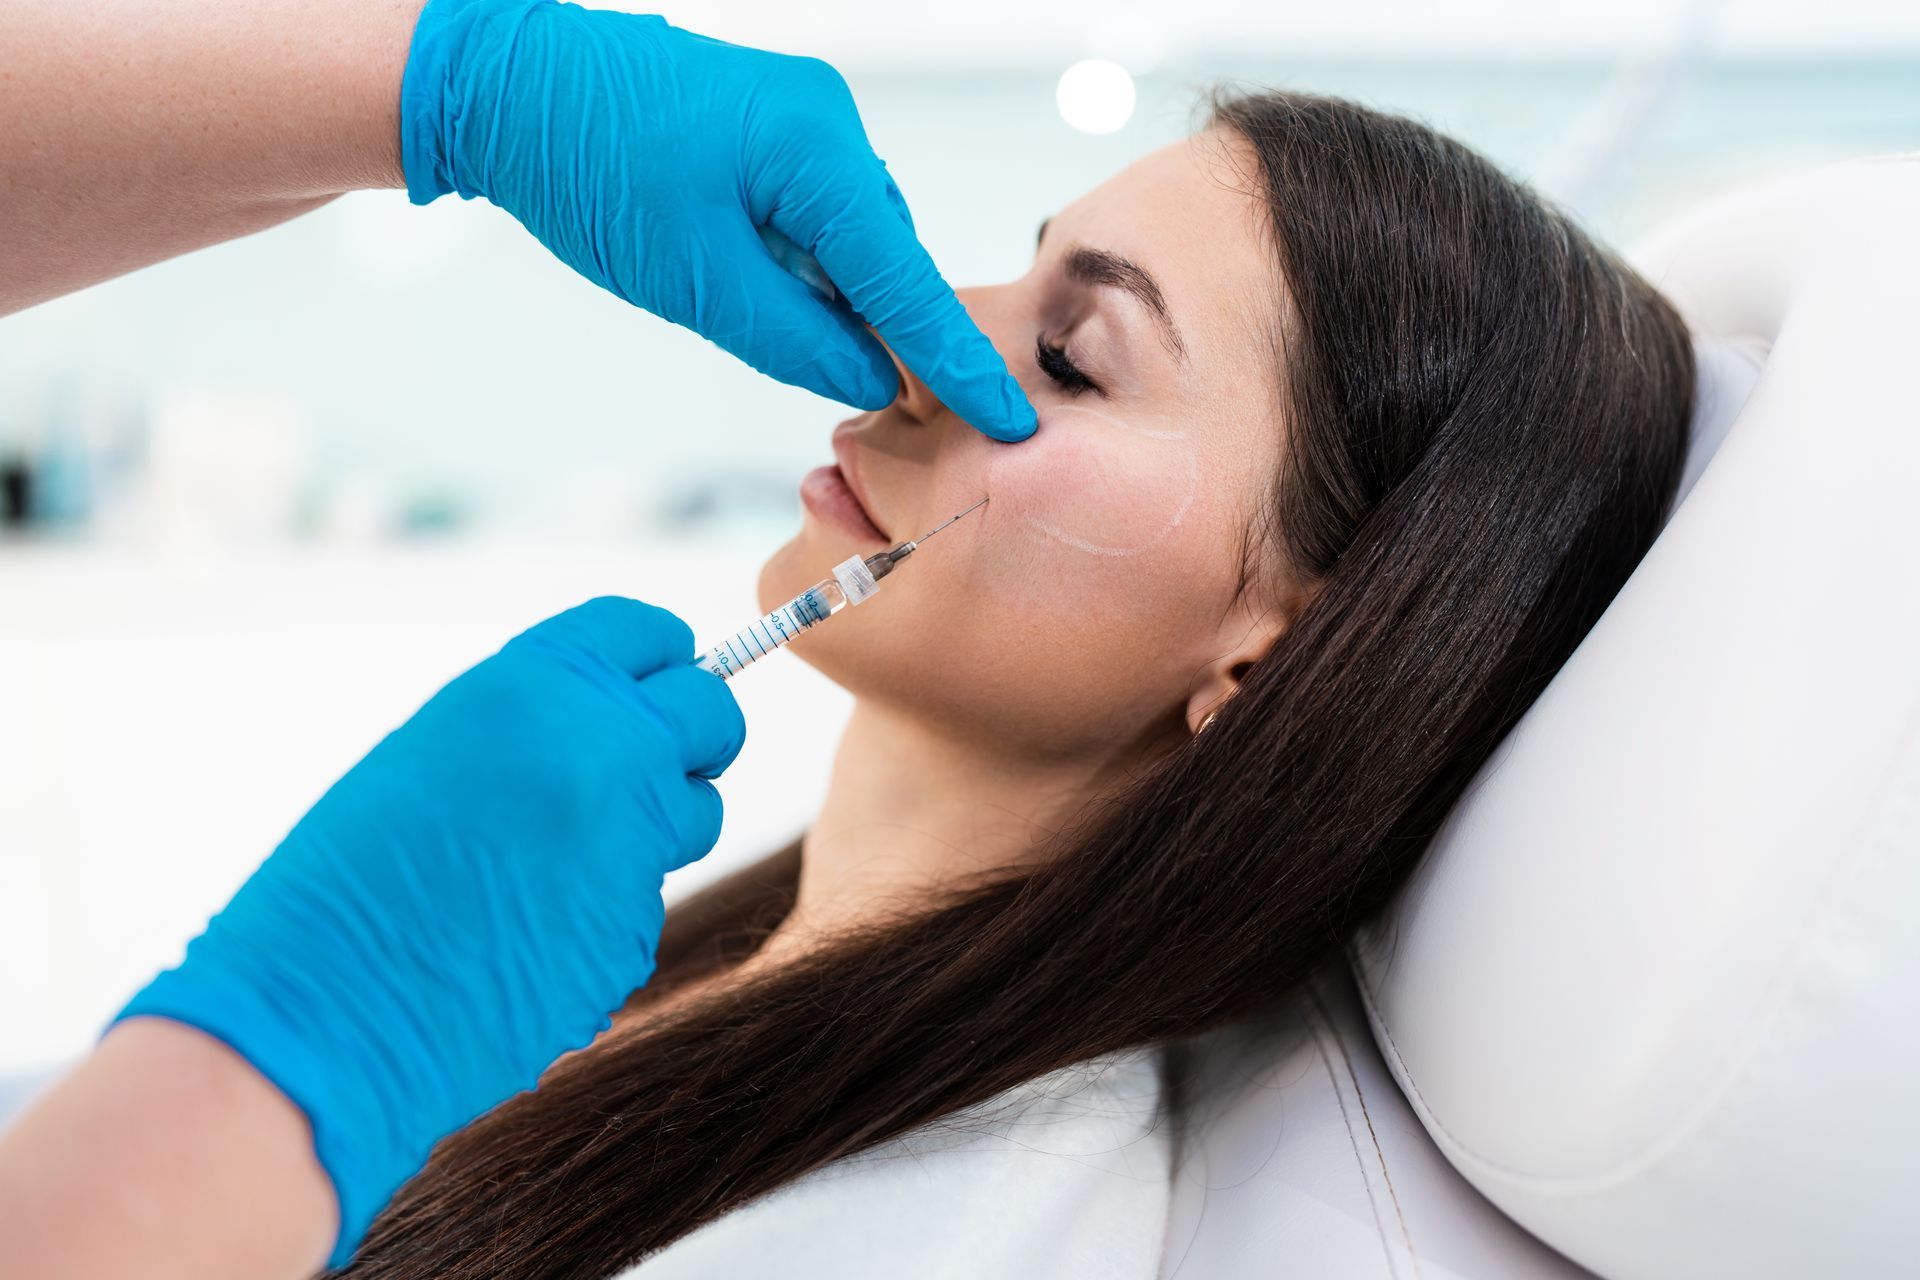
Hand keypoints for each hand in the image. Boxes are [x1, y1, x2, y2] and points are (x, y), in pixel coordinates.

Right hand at [112, 598, 743, 1265]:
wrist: (314, 1010)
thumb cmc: (351, 877)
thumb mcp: (442, 751)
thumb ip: (543, 722)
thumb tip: (632, 721)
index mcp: (540, 684)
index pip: (652, 633)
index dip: (659, 659)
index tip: (656, 681)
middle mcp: (605, 749)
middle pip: (712, 715)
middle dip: (690, 740)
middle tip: (645, 770)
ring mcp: (631, 842)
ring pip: (696, 814)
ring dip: (653, 831)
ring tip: (553, 863)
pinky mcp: (633, 928)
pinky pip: (644, 900)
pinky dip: (603, 911)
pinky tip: (525, 936)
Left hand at [399, 0, 1036, 441]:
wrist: (506, 85)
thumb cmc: (589, 171)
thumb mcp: (698, 282)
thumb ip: (799, 341)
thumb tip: (875, 381)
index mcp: (820, 152)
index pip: (910, 281)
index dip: (959, 360)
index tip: (1010, 418)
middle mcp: (830, 124)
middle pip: (889, 257)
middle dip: (885, 330)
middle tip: (880, 403)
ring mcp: (803, 120)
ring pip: (853, 240)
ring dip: (834, 298)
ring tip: (764, 320)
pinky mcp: (773, 128)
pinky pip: (819, 213)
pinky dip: (806, 265)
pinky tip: (756, 283)